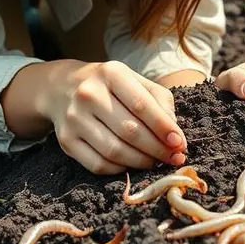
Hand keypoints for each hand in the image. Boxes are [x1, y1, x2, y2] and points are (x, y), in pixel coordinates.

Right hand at [42, 60, 187, 174]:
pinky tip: (132, 164)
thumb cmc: (111, 86)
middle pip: (129, 131)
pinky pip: (98, 164)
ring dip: (141, 162)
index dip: (163, 128)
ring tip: (155, 161)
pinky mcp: (66, 140)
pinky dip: (120, 170)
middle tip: (173, 158)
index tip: (179, 143)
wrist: (64, 87)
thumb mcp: (136, 82)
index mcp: (110, 73)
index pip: (142, 105)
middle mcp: (88, 94)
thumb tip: (175, 137)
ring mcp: (74, 118)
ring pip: (114, 151)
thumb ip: (160, 103)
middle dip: (157, 149)